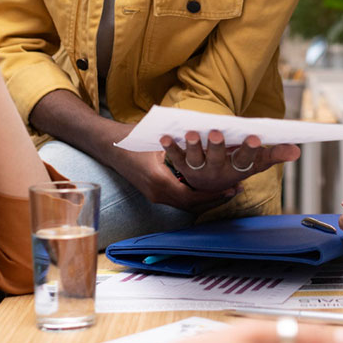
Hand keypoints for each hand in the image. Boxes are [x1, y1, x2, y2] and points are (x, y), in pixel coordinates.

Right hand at [117, 149, 237, 213]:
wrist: (108, 145)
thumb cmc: (132, 137)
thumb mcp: (160, 138)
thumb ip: (183, 143)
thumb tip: (210, 137)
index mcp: (159, 181)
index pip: (192, 196)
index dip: (213, 195)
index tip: (230, 187)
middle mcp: (157, 193)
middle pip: (191, 205)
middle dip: (214, 199)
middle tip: (234, 189)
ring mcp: (154, 195)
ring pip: (186, 204)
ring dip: (205, 199)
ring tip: (226, 189)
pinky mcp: (154, 193)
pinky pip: (179, 199)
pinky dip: (195, 196)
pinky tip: (206, 187)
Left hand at [161, 131, 299, 192]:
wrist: (209, 184)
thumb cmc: (236, 166)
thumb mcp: (256, 162)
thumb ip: (275, 154)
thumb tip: (297, 150)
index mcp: (236, 169)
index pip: (245, 160)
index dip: (249, 150)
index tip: (253, 138)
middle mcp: (217, 172)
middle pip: (217, 159)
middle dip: (218, 147)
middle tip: (218, 133)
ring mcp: (197, 170)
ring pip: (195, 159)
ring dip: (193, 146)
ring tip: (192, 133)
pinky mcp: (181, 165)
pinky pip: (174, 157)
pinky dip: (169, 147)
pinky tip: (165, 136)